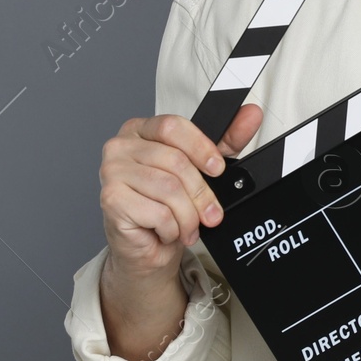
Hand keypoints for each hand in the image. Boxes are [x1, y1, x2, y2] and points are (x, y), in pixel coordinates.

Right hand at [99, 104, 263, 277]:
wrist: (147, 246)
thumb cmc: (167, 205)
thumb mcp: (202, 169)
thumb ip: (226, 140)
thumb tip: (250, 114)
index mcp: (140, 130)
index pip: (172, 126)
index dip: (201, 148)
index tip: (218, 168)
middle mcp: (120, 147)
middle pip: (174, 161)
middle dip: (201, 193)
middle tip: (211, 213)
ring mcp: (111, 172)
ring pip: (168, 189)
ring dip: (188, 215)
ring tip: (188, 226)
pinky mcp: (111, 200)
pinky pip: (158, 213)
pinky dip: (171, 228)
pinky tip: (167, 231)